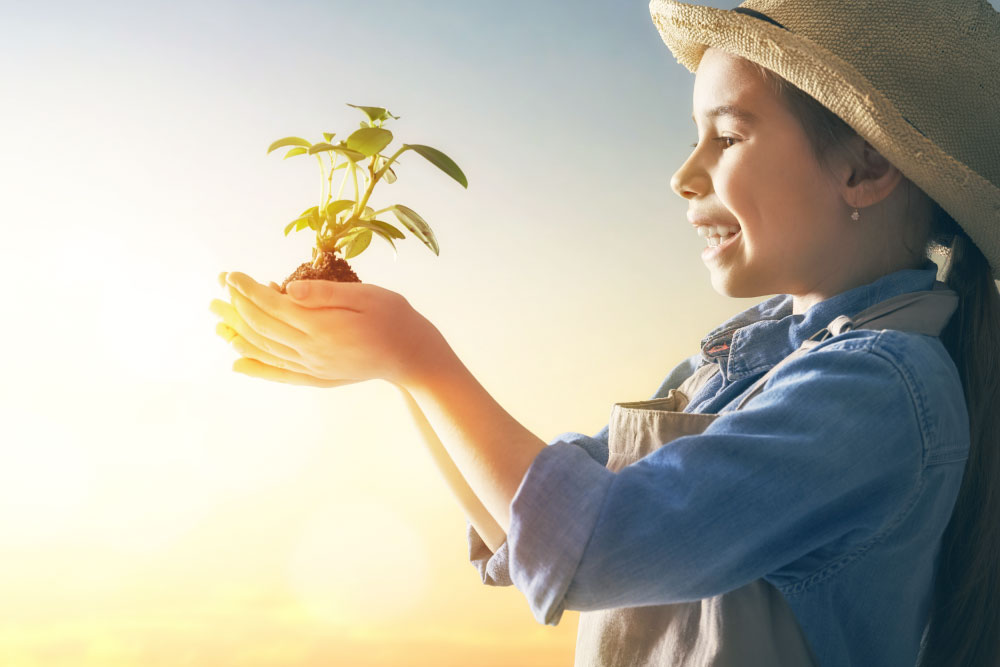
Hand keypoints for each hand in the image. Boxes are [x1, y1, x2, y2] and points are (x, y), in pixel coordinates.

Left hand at [209, 271, 451, 389]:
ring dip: (238, 334)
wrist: (412, 356)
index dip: (249, 290)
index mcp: (323, 328)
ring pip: (265, 350)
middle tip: (217, 289)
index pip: (274, 306)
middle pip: (263, 328)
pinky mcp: (318, 377)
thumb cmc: (394, 318)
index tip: (230, 275)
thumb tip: (289, 289)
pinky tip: (237, 362)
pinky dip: (256, 367)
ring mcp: (313, 367)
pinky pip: (279, 373)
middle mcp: (312, 351)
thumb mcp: (366, 296)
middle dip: (236, 307)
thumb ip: (326, 294)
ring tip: (217, 320)